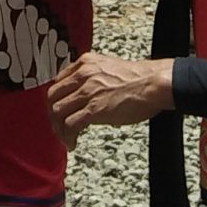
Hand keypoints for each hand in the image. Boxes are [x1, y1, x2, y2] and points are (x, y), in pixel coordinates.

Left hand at [48, 53, 174, 140]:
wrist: (153, 83)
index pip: (58, 81)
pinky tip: (73, 143)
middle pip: (53, 96)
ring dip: (58, 128)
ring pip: (58, 111)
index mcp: (85, 63)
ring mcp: (87, 92)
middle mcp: (82, 75)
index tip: (58, 110)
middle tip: (58, 126)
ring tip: (65, 138)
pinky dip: (68, 136)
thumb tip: (86, 95)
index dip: (56, 99)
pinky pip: (70, 124)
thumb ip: (93, 76)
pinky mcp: (94, 109)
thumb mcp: (109, 67)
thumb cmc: (139, 78)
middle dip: (53, 114)